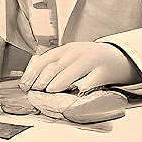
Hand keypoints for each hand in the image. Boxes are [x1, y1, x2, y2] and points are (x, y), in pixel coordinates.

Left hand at [20, 41, 139, 92]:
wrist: (116, 58)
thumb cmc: (89, 60)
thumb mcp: (71, 56)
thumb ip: (56, 64)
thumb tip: (33, 80)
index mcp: (66, 50)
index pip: (45, 60)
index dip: (33, 73)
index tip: (25, 85)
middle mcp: (76, 54)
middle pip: (55, 67)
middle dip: (42, 80)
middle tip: (35, 91)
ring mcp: (90, 62)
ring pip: (70, 73)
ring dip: (58, 83)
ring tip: (49, 91)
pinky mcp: (103, 73)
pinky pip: (90, 81)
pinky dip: (81, 86)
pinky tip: (75, 91)